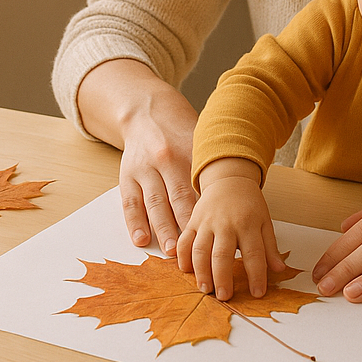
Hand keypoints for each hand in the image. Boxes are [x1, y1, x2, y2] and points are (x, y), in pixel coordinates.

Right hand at [77, 59, 198, 254]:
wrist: (146, 111)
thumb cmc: (180, 132)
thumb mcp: (199, 141)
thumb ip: (212, 167)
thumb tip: (235, 198)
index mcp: (189, 151)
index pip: (200, 185)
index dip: (207, 210)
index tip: (216, 231)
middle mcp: (166, 160)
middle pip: (177, 196)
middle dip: (185, 224)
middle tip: (193, 248)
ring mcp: (144, 168)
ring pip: (153, 202)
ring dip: (162, 228)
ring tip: (170, 250)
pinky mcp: (127, 175)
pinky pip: (130, 202)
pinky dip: (135, 223)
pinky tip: (141, 239)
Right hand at [177, 158, 284, 299]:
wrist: (229, 179)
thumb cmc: (249, 204)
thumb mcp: (265, 221)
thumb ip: (270, 247)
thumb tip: (280, 269)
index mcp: (248, 224)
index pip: (254, 253)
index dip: (256, 275)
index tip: (258, 293)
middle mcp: (226, 223)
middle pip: (222, 254)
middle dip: (223, 277)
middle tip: (225, 297)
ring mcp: (207, 222)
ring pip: (200, 249)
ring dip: (201, 272)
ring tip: (206, 289)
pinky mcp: (193, 221)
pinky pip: (185, 240)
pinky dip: (182, 256)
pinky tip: (185, 270)